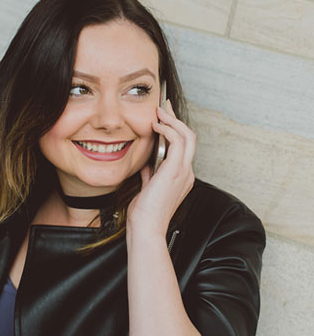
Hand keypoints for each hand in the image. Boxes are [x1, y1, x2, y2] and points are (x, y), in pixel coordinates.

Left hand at [127, 99, 195, 236]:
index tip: (163, 119)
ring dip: (173, 121)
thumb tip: (147, 164)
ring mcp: (183, 171)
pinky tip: (156, 126)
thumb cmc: (145, 213)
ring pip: (187, 136)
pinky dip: (168, 130)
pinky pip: (178, 142)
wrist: (146, 228)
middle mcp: (187, 173)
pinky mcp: (175, 171)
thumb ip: (151, 175)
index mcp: (182, 177)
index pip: (183, 148)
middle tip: (164, 107)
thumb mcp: (148, 189)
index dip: (175, 130)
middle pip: (189, 138)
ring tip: (159, 112)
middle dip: (176, 119)